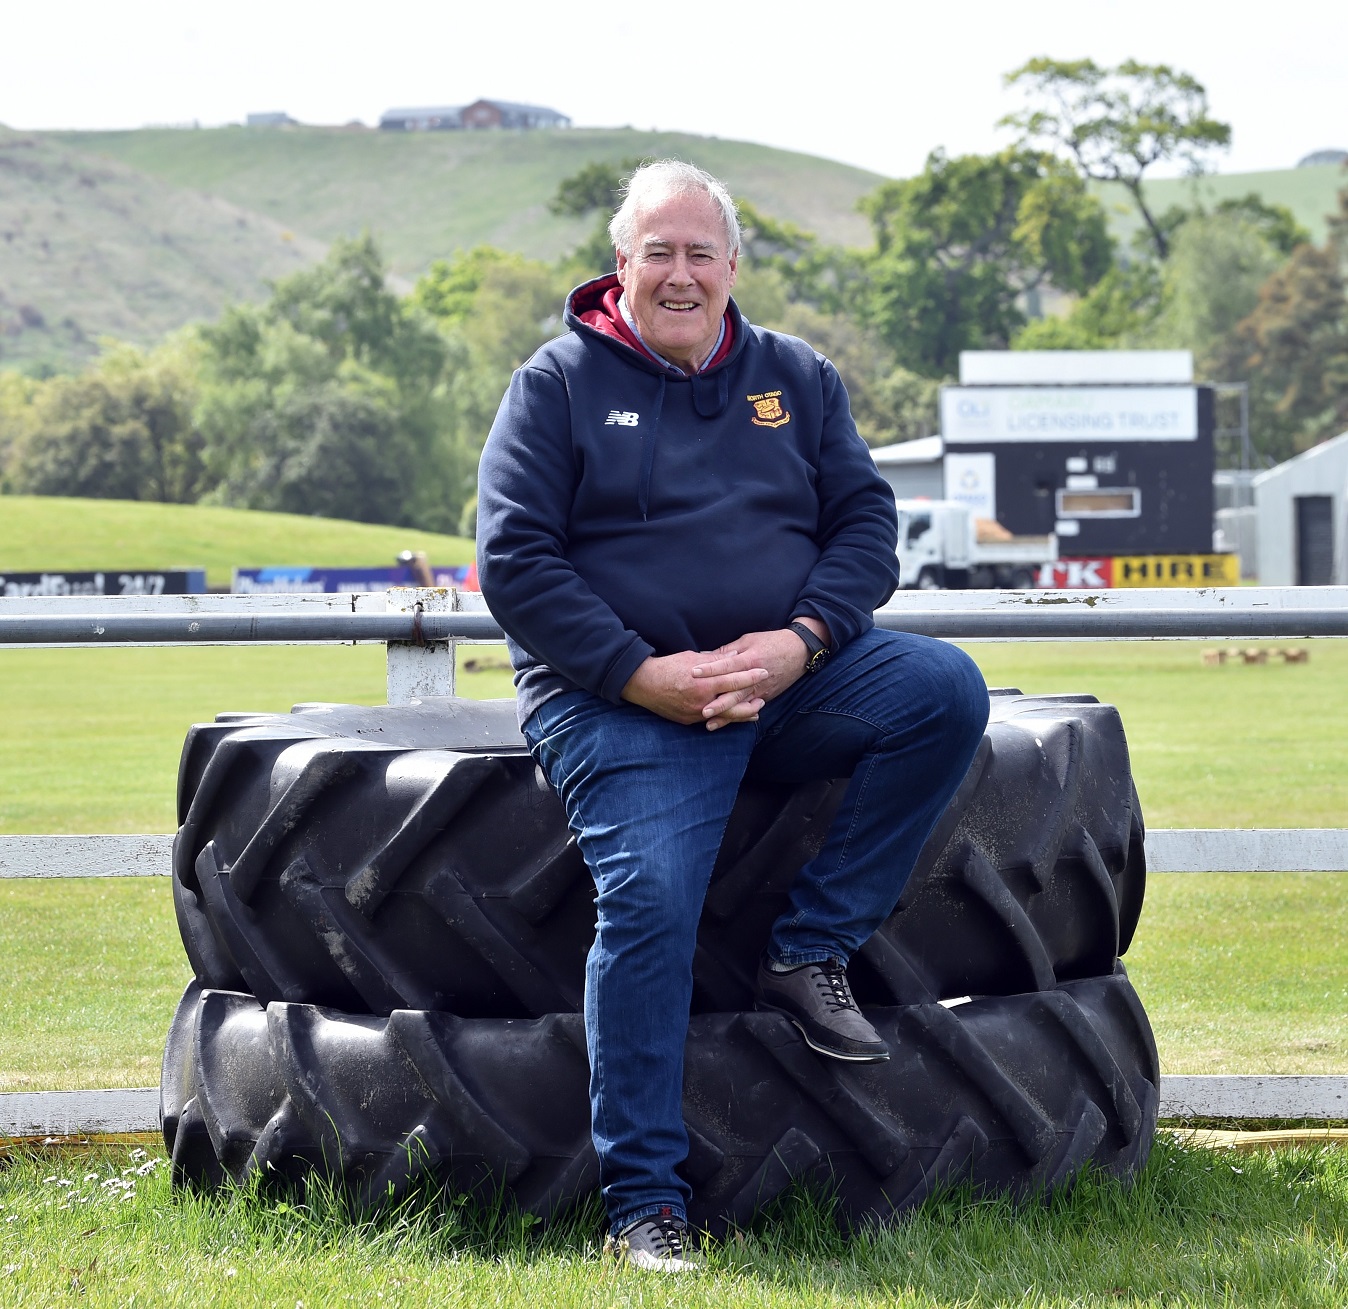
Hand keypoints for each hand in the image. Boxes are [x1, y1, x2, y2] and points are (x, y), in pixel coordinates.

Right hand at [621, 650, 767, 726]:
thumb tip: (734, 654)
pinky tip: (731, 716)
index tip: (764, 672)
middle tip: (764, 699)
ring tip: (754, 712)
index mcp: (703, 683)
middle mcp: (701, 701)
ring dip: (741, 714)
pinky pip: (710, 720)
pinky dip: (723, 718)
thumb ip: (715, 659)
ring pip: (724, 716)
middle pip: (734, 705)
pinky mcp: (689, 721)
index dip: (750, 677)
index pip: (733, 680)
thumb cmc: (668, 667)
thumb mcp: (692, 658)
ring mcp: (695, 714)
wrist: (643, 684)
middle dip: (751, 703)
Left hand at [691, 618, 830, 726]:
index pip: (726, 665)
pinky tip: (726, 724)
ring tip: (709, 723)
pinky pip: (749, 708)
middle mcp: (755, 677)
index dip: (710, 669)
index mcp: (749, 659)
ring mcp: (761, 689)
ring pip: (740, 705)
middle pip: (734, 692)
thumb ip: (728, 651)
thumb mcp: (749, 640)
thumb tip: (705, 656)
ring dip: (725, 715)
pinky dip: (737, 717)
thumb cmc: (772, 642)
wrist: (800, 651)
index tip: (693, 673)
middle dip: (718, 702)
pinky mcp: (766, 696)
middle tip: (701, 710)